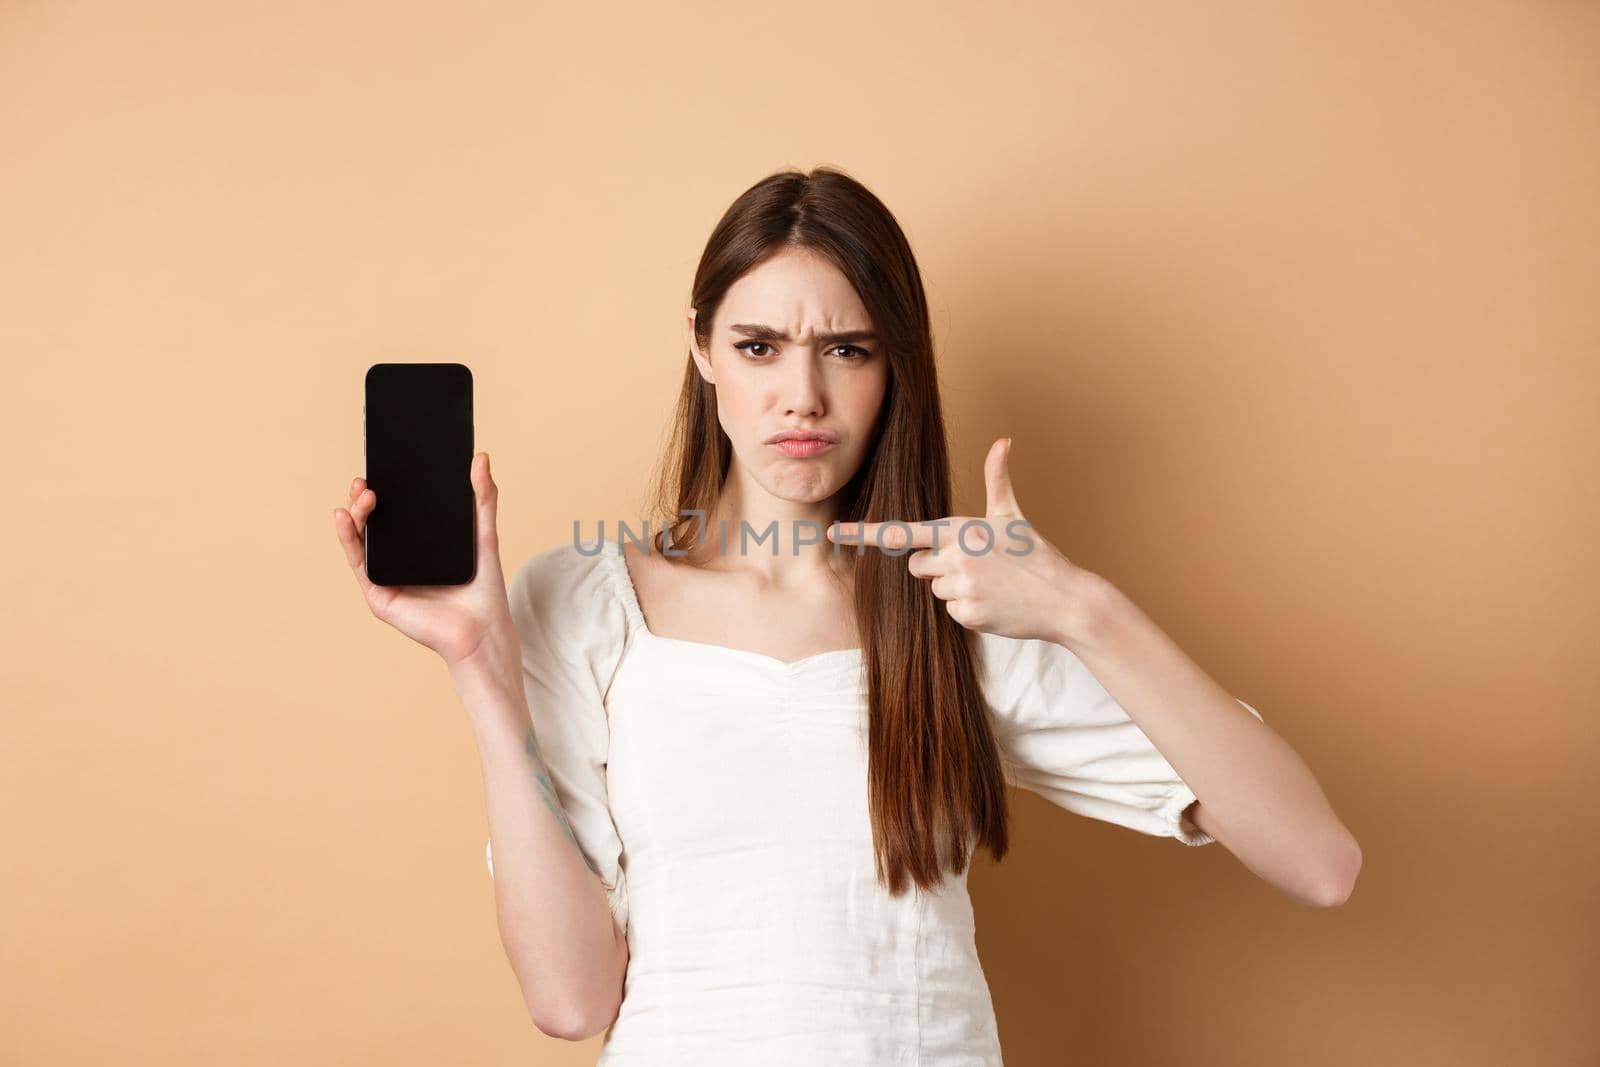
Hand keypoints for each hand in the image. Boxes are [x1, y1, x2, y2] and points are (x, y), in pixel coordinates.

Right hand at [333, 451, 519, 673]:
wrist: (483, 630)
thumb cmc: (484, 589)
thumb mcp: (484, 534)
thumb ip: (483, 497)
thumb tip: (481, 457)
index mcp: (420, 545)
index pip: (397, 511)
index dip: (388, 488)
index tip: (384, 464)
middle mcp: (400, 559)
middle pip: (374, 522)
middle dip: (365, 498)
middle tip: (367, 479)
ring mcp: (387, 576)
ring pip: (361, 538)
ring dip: (354, 513)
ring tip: (362, 492)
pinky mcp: (378, 594)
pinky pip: (358, 562)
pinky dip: (348, 538)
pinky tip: (345, 518)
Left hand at [825, 438, 1100, 646]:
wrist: (1064, 598)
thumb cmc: (1036, 556)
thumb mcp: (1013, 516)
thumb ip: (997, 480)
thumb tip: (1003, 440)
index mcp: (958, 529)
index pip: (901, 533)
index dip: (864, 534)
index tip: (834, 534)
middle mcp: (954, 555)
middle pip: (918, 567)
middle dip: (940, 568)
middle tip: (978, 568)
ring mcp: (960, 586)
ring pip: (935, 590)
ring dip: (957, 590)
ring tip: (991, 585)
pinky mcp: (968, 614)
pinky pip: (951, 613)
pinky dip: (970, 612)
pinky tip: (995, 604)